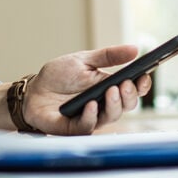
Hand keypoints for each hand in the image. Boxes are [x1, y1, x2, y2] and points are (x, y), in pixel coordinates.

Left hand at [23, 45, 151, 134]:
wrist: (33, 90)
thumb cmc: (59, 75)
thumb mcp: (84, 59)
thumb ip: (109, 56)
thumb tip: (135, 49)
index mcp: (109, 87)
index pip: (132, 90)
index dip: (141, 85)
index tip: (145, 76)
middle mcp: (104, 105)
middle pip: (126, 105)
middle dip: (130, 95)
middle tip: (126, 83)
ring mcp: (91, 117)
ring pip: (111, 117)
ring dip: (114, 105)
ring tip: (111, 90)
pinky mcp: (74, 128)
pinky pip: (88, 126)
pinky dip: (91, 116)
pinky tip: (91, 105)